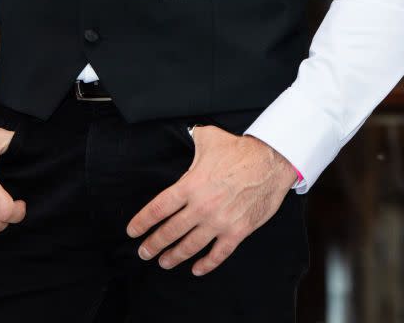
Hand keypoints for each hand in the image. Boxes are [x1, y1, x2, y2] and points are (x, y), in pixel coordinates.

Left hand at [126, 125, 296, 275]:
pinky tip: (196, 269)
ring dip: (174, 256)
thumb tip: (186, 133)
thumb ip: (192, 138)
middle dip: (154, 244)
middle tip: (144, 251)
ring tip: (163, 261)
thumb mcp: (208, 137)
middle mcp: (201, 206)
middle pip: (170, 231)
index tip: (133, 231)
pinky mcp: (237, 231)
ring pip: (190, 246)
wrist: (270, 162)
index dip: (142, 222)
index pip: (158, 208)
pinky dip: (206, 264)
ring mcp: (219, 222)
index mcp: (190, 185)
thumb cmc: (239, 150)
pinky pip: (218, 254)